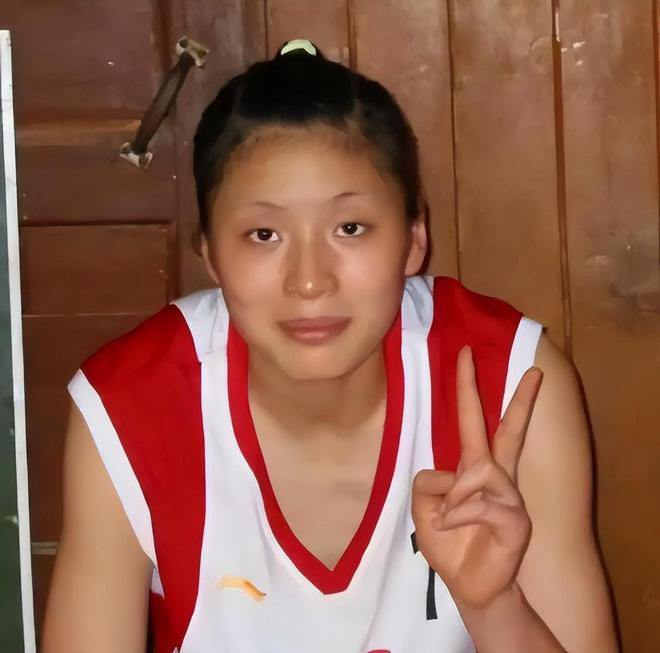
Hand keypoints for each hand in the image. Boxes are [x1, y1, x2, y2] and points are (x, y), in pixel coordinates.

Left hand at [411, 345, 543, 607]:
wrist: (468, 584)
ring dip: (454, 497)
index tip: (466, 354)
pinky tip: (455, 528)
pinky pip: (478, 501)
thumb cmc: (448, 542)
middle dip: (519, 398)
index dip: (469, 388)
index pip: (474, 421)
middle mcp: (495, 475)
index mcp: (472, 467)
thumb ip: (428, 481)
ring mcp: (509, 495)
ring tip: (446, 520)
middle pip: (508, 429)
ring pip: (478, 469)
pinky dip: (459, 515)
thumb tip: (455, 477)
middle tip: (535, 368)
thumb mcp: (423, 506)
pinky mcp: (516, 517)